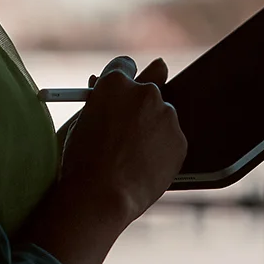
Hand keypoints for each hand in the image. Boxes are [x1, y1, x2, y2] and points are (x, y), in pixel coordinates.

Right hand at [55, 56, 186, 226]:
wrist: (99, 196)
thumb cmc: (84, 160)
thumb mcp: (85, 119)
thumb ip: (109, 95)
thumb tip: (140, 71)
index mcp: (114, 83)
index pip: (123, 66)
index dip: (120, 83)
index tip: (119, 96)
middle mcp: (145, 92)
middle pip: (147, 90)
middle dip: (138, 108)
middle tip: (126, 132)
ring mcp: (166, 115)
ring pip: (161, 118)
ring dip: (150, 131)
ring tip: (128, 159)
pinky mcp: (180, 139)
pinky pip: (171, 141)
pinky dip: (161, 152)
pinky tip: (142, 168)